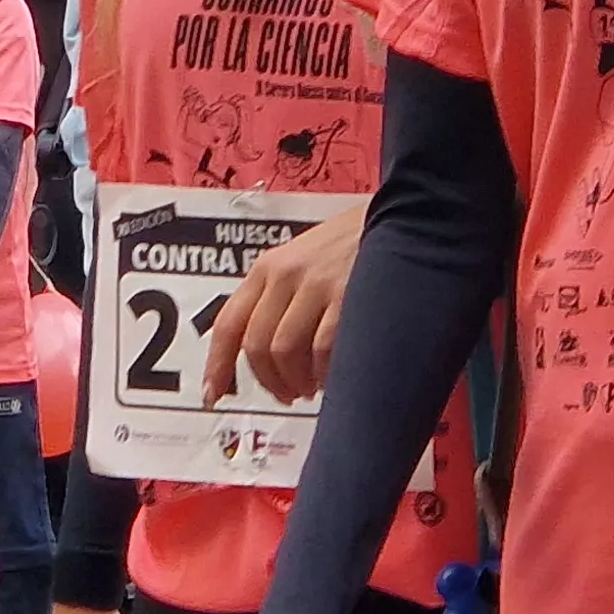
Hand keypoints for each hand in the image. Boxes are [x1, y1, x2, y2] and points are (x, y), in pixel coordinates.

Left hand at [202, 207, 366, 404]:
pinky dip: (325, 374)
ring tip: (311, 387)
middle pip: (257, 345)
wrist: (402, 218)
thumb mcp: (302, 262)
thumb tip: (261, 356)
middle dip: (269, 381)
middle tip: (286, 394)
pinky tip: (334, 377)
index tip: (211, 395)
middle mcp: (287, 274)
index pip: (229, 324)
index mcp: (268, 267)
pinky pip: (324, 351)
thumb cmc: (351, 247)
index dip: (217, 365)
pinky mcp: (350, 297)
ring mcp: (318, 285)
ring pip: (286, 352)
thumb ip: (278, 300)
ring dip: (296, 381)